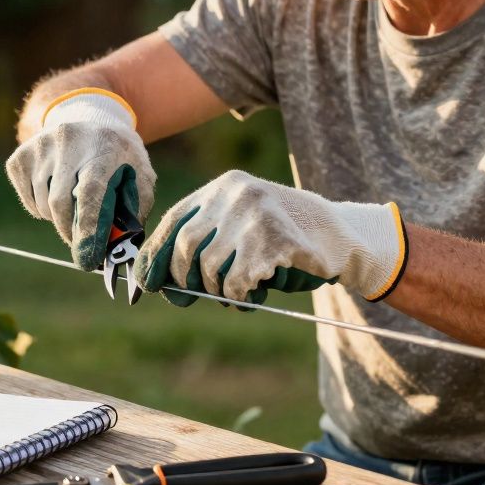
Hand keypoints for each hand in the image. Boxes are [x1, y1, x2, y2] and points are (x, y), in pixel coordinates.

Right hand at [5, 88, 156, 270]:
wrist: (89, 117)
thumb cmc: (118, 155)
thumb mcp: (140, 173)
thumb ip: (136, 209)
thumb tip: (121, 249)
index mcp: (103, 146)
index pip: (90, 193)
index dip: (88, 230)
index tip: (88, 259)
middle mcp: (68, 141)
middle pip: (59, 202)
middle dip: (70, 231)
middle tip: (82, 243)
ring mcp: (40, 146)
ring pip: (42, 204)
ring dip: (58, 219)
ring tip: (74, 208)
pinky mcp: (20, 156)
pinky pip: (28, 200)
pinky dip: (42, 209)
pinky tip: (57, 194)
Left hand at [134, 170, 406, 306]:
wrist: (341, 237)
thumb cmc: (282, 240)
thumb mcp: (239, 230)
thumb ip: (202, 246)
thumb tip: (157, 284)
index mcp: (221, 188)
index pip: (173, 221)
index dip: (153, 256)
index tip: (143, 285)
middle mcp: (235, 193)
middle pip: (185, 245)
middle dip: (185, 278)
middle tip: (198, 295)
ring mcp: (255, 214)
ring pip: (210, 267)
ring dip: (220, 291)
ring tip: (240, 292)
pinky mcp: (275, 239)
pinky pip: (238, 281)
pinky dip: (240, 296)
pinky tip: (256, 293)